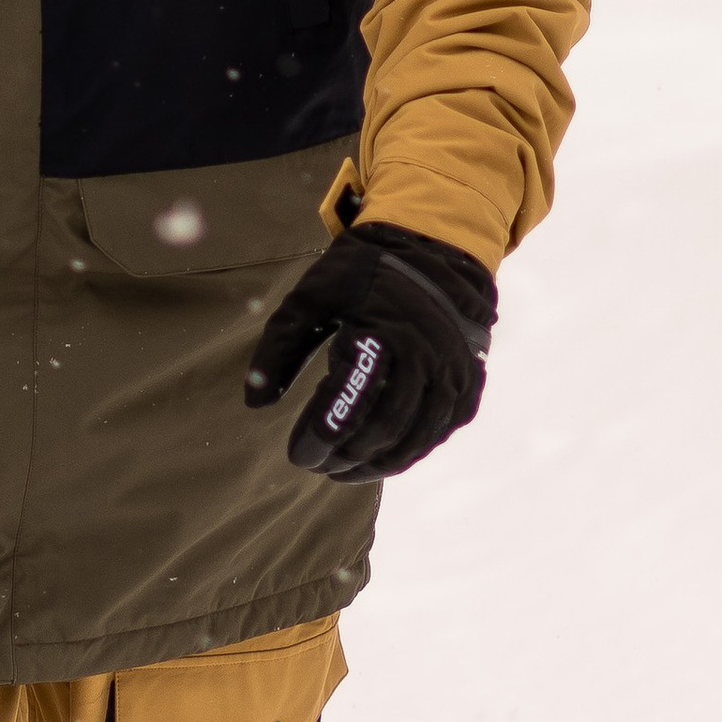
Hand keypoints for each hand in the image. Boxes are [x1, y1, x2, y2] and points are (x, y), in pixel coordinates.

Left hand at [243, 224, 495, 481]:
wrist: (433, 251)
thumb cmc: (362, 275)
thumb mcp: (311, 296)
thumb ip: (279, 347)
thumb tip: (254, 403)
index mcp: (381, 335)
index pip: (347, 406)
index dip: (318, 439)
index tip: (296, 456)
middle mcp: (424, 358)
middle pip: (382, 430)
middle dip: (345, 457)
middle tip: (318, 466)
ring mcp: (452, 374)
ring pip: (414, 440)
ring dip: (376, 465)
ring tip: (343, 470)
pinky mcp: (467, 384)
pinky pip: (438, 433)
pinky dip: (408, 452)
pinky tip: (380, 458)